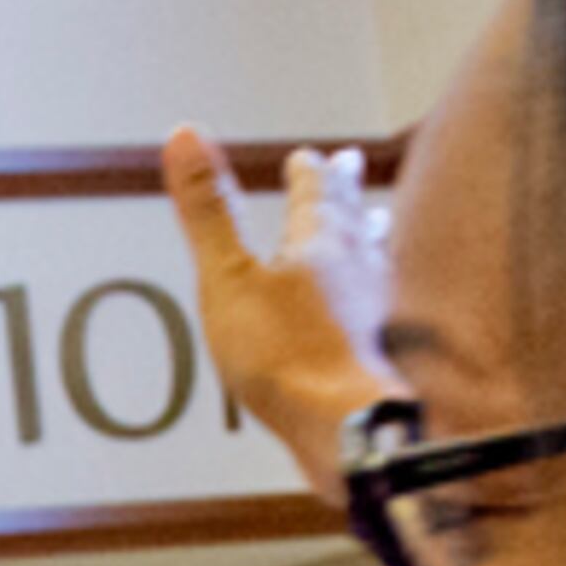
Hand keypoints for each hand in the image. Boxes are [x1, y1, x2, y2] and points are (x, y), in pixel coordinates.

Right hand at [162, 127, 402, 500]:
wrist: (344, 429)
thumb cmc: (286, 358)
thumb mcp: (228, 277)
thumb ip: (208, 210)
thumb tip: (184, 136)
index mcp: (319, 246)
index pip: (314, 195)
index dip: (308, 174)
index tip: (309, 156)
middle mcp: (356, 271)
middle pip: (351, 221)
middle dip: (345, 194)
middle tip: (350, 167)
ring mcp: (375, 314)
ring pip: (374, 260)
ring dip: (370, 236)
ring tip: (375, 223)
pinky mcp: (381, 354)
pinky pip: (380, 307)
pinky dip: (376, 292)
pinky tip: (375, 308)